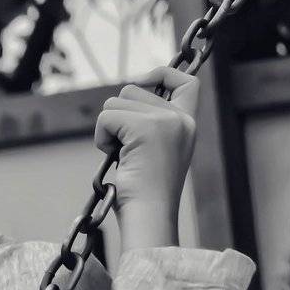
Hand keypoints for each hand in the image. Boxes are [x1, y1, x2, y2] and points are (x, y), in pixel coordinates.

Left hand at [94, 66, 199, 231]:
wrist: (149, 216)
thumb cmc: (145, 193)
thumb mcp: (155, 151)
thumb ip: (150, 124)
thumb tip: (126, 98)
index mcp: (188, 124)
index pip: (187, 81)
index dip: (161, 73)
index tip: (142, 82)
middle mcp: (181, 118)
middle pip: (133, 89)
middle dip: (118, 116)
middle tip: (125, 149)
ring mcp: (165, 121)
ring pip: (116, 100)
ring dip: (108, 128)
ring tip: (122, 155)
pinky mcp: (146, 128)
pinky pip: (106, 117)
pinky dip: (102, 137)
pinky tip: (114, 157)